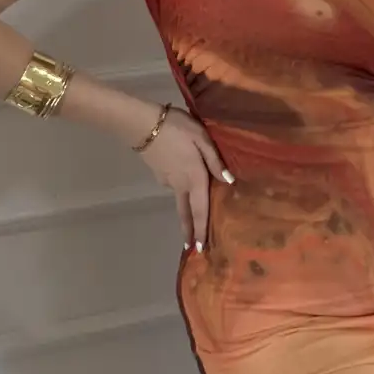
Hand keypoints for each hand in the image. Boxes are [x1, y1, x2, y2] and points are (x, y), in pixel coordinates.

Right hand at [137, 106, 232, 249]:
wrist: (144, 124)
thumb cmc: (178, 129)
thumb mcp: (202, 139)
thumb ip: (215, 160)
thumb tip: (229, 181)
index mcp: (195, 178)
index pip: (200, 210)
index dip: (201, 230)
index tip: (201, 249)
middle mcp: (180, 185)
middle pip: (186, 212)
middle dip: (190, 230)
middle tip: (192, 247)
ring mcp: (167, 181)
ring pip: (180, 199)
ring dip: (186, 211)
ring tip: (192, 217)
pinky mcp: (159, 174)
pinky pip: (174, 184)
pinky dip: (180, 188)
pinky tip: (182, 177)